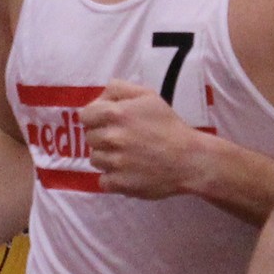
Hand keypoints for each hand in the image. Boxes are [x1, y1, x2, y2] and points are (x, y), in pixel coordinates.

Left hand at [82, 81, 199, 199]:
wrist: (188, 159)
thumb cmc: (169, 126)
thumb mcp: (148, 95)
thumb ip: (119, 89)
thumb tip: (99, 99)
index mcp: (115, 113)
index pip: (84, 116)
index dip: (95, 118)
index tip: (107, 123)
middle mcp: (111, 137)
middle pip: (90, 138)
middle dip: (103, 138)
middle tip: (123, 140)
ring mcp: (114, 163)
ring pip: (95, 160)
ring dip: (107, 158)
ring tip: (127, 157)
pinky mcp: (119, 183)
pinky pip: (103, 181)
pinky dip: (113, 179)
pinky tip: (128, 172)